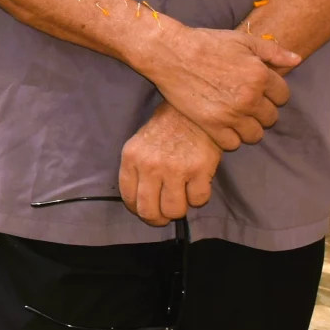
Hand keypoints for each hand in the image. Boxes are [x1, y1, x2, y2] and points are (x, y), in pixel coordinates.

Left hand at [119, 103, 221, 225]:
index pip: (129, 198)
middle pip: (149, 211)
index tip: (147, 210)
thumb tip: (140, 202)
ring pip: (174, 211)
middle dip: (157, 219)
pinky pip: (198, 201)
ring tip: (182, 197)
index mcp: (131, 159)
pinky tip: (197, 185)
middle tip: (165, 215)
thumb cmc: (165, 129)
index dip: (138, 210)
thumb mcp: (139, 145)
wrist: (192, 110)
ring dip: (179, 209)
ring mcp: (175, 169)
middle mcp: (150, 166)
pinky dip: (199, 198)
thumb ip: (136, 171)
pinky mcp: (200, 170)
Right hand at [141, 24, 298, 150]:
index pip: (283, 96)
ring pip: (255, 134)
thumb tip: (296, 60)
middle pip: (271, 118)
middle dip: (262, 112)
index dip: (273, 94)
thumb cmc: (206, 43)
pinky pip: (232, 143)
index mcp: (260, 75)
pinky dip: (230, 138)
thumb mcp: (242, 40)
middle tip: (246, 104)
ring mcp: (230, 113)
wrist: (170, 53)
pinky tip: (222, 126)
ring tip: (237, 118)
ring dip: (249, 128)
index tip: (260, 92)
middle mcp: (249, 97)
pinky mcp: (211, 125)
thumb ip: (272, 51)